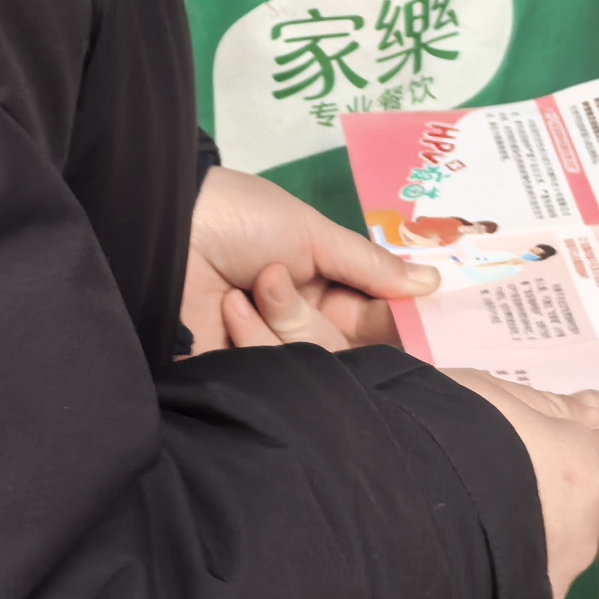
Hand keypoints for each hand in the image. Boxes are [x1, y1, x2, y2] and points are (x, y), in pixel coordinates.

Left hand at [184, 164, 434, 354]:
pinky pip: (272, 379)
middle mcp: (301, 324)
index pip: (374, 320)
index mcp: (323, 287)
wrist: (166, 232)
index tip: (418, 326)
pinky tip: (229, 307)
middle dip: (320, 318)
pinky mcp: (239, 377)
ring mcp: (270, 352)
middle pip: (347, 353)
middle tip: (283, 280)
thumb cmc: (240, 219)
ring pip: (313, 369)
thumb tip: (433, 282)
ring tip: (252, 287)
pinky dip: (254, 340)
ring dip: (285, 323)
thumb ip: (371, 265)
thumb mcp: (312, 232)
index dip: (393, 323)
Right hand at [443, 369, 598, 598]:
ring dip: (516, 541)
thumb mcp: (496, 398)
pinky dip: (490, 578)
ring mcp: (551, 585)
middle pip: (577, 512)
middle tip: (486, 482)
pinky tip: (450, 564)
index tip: (528, 446)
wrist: (400, 522)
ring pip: (545, 557)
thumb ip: (551, 406)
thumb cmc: (454, 438)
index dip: (569, 451)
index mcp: (587, 475)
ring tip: (458, 526)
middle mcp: (583, 535)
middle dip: (543, 499)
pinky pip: (509, 595)